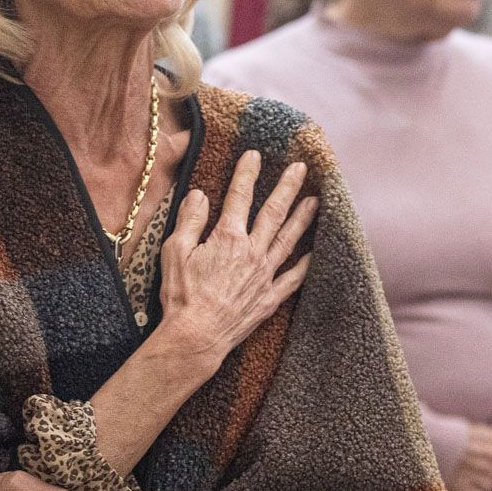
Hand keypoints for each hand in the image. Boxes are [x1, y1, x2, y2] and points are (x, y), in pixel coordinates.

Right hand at [156, 151, 316, 371]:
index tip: (254, 154)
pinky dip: (306, 264)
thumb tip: (199, 194)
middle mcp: (252, 252)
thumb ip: (190, 221)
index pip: (239, 197)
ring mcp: (264, 275)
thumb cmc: (181, 295)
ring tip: (316, 200)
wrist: (196, 336)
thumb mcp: (175, 252)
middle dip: (287, 187)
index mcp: (228, 238)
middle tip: (301, 168)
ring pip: (289, 239)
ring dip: (303, 217)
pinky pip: (293, 278)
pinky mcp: (269, 298)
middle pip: (273, 212)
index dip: (247, 173)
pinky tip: (315, 253)